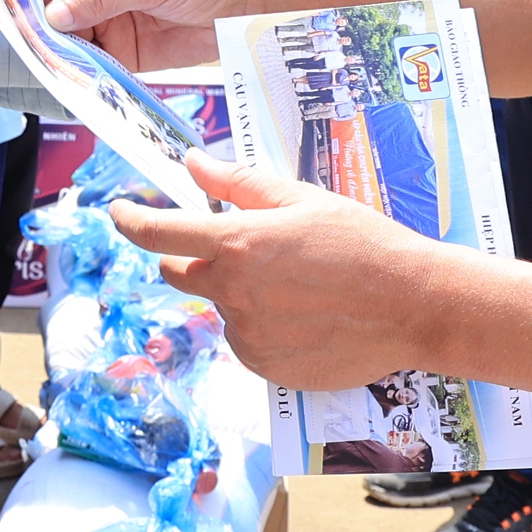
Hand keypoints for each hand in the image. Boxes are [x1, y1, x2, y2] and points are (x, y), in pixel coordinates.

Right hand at [30, 0, 258, 69]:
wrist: (251, 4)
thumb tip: (54, 13)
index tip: (23, 7)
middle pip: (54, 1)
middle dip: (40, 22)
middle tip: (33, 44)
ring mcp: (111, 16)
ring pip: (68, 35)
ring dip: (59, 50)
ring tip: (54, 65)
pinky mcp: (125, 48)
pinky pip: (93, 60)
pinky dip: (82, 70)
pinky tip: (77, 78)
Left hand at [110, 155, 439, 389]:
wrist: (411, 305)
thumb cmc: (362, 242)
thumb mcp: (302, 199)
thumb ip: (240, 182)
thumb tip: (193, 163)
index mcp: (237, 243)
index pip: (159, 234)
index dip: (130, 220)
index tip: (120, 212)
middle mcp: (232, 293)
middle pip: (180, 274)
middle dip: (193, 258)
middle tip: (239, 247)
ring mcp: (247, 336)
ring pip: (222, 308)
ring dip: (240, 294)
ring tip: (297, 286)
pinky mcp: (266, 369)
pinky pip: (248, 342)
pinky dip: (263, 327)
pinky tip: (304, 315)